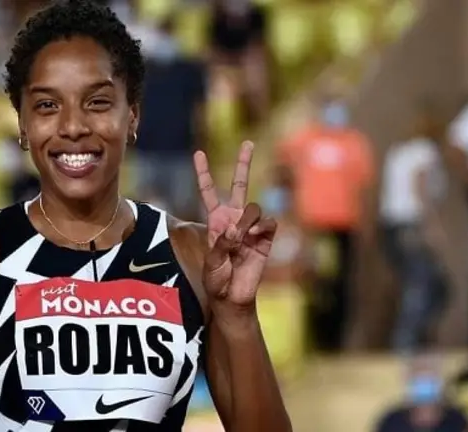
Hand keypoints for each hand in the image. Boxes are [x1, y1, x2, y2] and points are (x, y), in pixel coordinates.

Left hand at [194, 142, 277, 310]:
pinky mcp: (265, 237)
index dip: (204, 173)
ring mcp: (251, 227)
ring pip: (253, 208)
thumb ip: (221, 244)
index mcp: (216, 220)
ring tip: (242, 239)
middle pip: (239, 185)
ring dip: (247, 221)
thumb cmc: (216, 280)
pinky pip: (268, 222)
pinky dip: (262, 227)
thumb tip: (236, 230)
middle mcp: (234, 219)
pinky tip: (255, 236)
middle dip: (243, 164)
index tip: (199, 153)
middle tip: (248, 143)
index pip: (209, 191)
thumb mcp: (211, 262)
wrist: (232, 296)